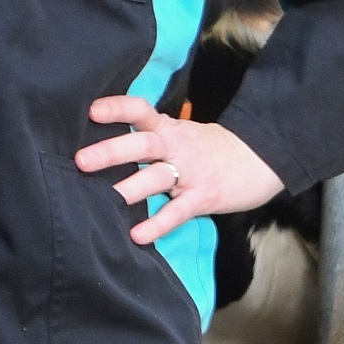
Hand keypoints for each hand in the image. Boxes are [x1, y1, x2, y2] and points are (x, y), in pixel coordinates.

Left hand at [75, 96, 282, 248]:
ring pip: (156, 177)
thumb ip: (150, 138)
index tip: (91, 110)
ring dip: (129, 188)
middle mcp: (176, 147)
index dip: (117, 109)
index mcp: (169, 129)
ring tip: (103, 200)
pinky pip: (177, 212)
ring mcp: (190, 172)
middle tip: (82, 160)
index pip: (140, 111)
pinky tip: (138, 235)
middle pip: (142, 144)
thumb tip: (103, 148)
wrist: (261, 157)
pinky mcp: (203, 197)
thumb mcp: (181, 134)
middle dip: (111, 151)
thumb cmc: (210, 149)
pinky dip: (158, 223)